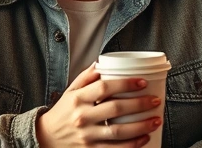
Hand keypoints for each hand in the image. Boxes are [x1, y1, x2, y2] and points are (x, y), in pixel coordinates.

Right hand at [36, 62, 161, 146]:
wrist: (45, 138)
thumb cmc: (63, 112)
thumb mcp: (71, 91)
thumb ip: (87, 76)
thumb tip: (103, 61)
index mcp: (78, 99)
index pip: (105, 88)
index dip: (126, 84)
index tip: (142, 82)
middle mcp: (82, 117)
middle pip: (115, 109)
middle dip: (140, 105)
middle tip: (155, 101)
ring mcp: (86, 136)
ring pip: (118, 132)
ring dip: (141, 126)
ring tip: (156, 120)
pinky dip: (132, 145)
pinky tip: (145, 138)